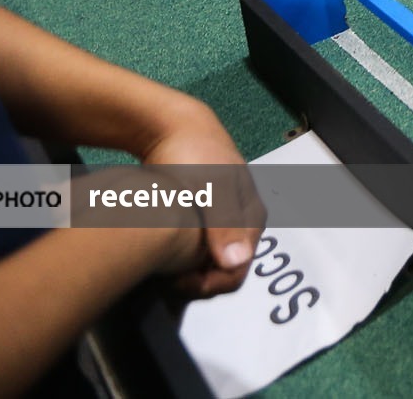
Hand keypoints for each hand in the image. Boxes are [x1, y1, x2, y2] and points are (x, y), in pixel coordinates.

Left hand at [135, 99, 262, 296]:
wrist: (172, 127)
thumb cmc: (195, 155)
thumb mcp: (212, 186)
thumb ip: (224, 224)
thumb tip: (236, 262)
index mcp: (252, 219)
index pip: (237, 272)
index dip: (208, 284)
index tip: (176, 283)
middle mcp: (242, 224)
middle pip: (224, 270)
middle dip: (195, 280)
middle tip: (163, 276)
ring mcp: (223, 221)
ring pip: (209, 262)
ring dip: (187, 270)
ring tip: (160, 264)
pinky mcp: (204, 217)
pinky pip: (197, 250)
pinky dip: (180, 257)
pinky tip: (162, 250)